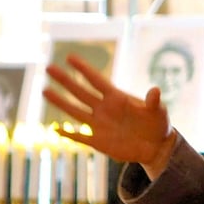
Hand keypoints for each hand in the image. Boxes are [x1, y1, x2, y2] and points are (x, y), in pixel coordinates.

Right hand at [43, 54, 176, 176]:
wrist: (156, 146)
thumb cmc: (158, 124)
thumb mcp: (158, 112)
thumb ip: (154, 102)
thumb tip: (155, 90)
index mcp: (117, 98)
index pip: (97, 80)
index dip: (84, 69)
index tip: (70, 57)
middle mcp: (104, 108)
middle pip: (81, 92)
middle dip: (65, 80)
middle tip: (49, 68)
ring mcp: (99, 125)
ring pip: (75, 111)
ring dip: (60, 102)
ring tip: (45, 91)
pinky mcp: (99, 141)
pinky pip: (80, 136)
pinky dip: (68, 134)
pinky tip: (55, 129)